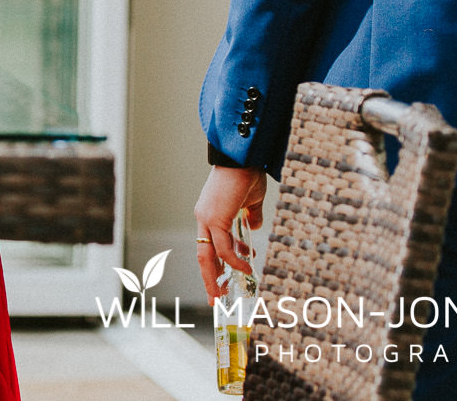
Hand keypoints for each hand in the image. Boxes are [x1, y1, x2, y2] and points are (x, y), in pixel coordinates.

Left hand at [194, 166, 266, 297]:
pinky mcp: (215, 218)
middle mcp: (203, 218)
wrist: (243, 158)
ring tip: (225, 294)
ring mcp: (206, 218)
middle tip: (216, 298)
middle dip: (209, 279)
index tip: (226, 278)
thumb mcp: (251, 201)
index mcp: (209, 214)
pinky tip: (246, 267)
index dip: (216, 264)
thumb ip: (251, 216)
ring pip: (208, 256)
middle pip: (203, 256)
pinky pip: (224, 248)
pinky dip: (234, 260)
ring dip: (216, 277)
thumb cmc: (247, 175)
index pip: (209, 245)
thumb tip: (253, 227)